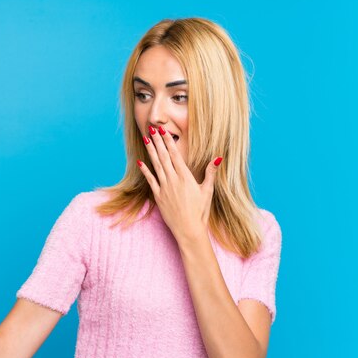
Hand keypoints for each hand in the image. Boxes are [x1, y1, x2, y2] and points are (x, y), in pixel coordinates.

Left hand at [137, 125, 221, 240]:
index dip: (168, 141)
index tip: (163, 131)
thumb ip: (210, 173)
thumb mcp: (207, 191)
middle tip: (152, 129)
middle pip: (164, 156)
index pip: (175, 155)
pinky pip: (150, 180)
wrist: (189, 229)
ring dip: (151, 151)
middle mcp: (173, 180)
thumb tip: (218, 158)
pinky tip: (140, 162)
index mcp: (186, 177)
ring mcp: (164, 187)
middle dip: (157, 142)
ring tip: (145, 139)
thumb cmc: (200, 211)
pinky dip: (145, 170)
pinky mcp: (158, 196)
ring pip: (156, 165)